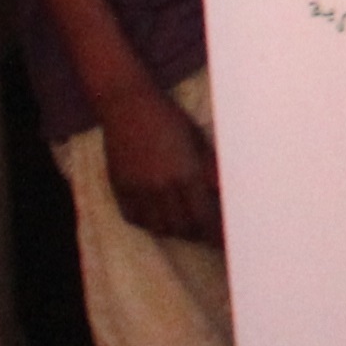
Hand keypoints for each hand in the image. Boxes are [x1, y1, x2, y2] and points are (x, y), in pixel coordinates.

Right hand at [95, 81, 222, 248]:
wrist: (128, 104)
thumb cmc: (169, 119)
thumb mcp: (198, 141)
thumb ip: (210, 171)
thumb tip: (226, 195)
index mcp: (187, 174)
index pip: (206, 218)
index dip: (216, 234)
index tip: (224, 241)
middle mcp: (162, 186)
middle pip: (184, 228)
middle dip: (198, 233)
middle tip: (206, 231)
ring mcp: (138, 189)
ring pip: (159, 227)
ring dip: (174, 230)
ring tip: (184, 224)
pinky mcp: (119, 187)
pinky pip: (134, 217)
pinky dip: (148, 222)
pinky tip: (157, 216)